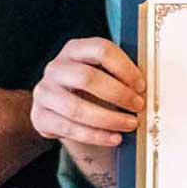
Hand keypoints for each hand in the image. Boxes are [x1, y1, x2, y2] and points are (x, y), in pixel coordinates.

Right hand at [31, 36, 145, 187]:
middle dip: (118, 95)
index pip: (101, 50)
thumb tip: (146, 89)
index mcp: (75, 49)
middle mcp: (56, 67)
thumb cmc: (89, 87)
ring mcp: (44, 92)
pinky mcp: (40, 117)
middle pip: (87, 78)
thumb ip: (120, 75)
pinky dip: (96, 136)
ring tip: (131, 125)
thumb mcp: (102, 73)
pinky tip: (114, 138)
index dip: (124, 68)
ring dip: (109, 119)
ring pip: (77, 108)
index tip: (141, 86)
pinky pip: (69, 129)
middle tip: (138, 106)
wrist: (59, 108)